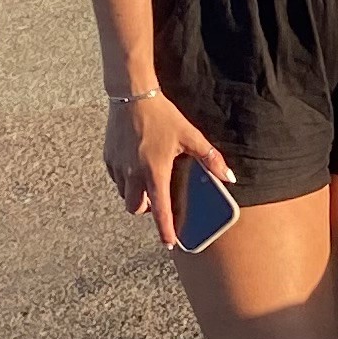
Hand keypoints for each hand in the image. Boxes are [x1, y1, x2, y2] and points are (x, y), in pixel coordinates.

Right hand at [102, 90, 229, 248]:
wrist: (131, 95)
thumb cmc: (162, 116)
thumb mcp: (190, 135)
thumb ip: (210, 158)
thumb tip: (229, 177)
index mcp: (154, 171)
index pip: (160, 209)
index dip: (165, 229)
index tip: (170, 243)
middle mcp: (133, 174)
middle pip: (135, 208)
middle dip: (147, 210)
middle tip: (158, 200)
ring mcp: (118, 167)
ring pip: (125, 195)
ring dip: (136, 195)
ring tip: (149, 181)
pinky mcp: (108, 158)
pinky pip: (117, 179)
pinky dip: (127, 181)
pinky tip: (137, 166)